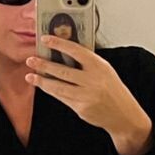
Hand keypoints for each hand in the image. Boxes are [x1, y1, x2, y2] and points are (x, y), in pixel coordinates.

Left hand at [25, 35, 150, 140]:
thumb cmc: (113, 90)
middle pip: (62, 71)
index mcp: (99, 66)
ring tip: (31, 76)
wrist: (123, 115)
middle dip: (44, 65)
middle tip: (31, 60)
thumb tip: (65, 52)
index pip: (75, 50)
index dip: (59, 43)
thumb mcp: (105, 71)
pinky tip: (44, 87)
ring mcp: (86, 96)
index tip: (45, 39)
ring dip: (42, 81)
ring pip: (59, 87)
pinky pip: (63, 98)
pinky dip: (52, 92)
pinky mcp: (81, 109)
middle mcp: (92, 80)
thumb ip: (87, 63)